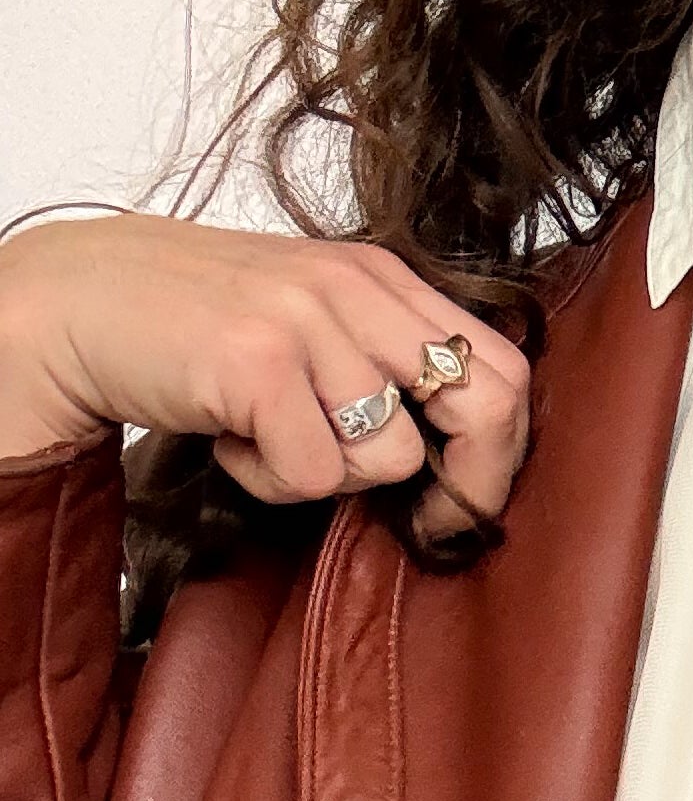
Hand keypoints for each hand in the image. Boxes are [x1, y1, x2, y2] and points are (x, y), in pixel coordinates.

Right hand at [0, 210, 528, 544]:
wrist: (79, 300)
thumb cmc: (199, 328)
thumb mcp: (312, 322)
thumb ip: (386, 361)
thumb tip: (473, 455)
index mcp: (381, 277)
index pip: (504, 366)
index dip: (504, 451)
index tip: (469, 499)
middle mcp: (355, 288)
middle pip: (484, 406)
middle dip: (469, 487)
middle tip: (426, 523)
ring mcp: (307, 321)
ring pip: (390, 456)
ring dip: (329, 477)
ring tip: (268, 437)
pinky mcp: (259, 364)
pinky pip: (313, 475)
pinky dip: (270, 481)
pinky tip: (231, 439)